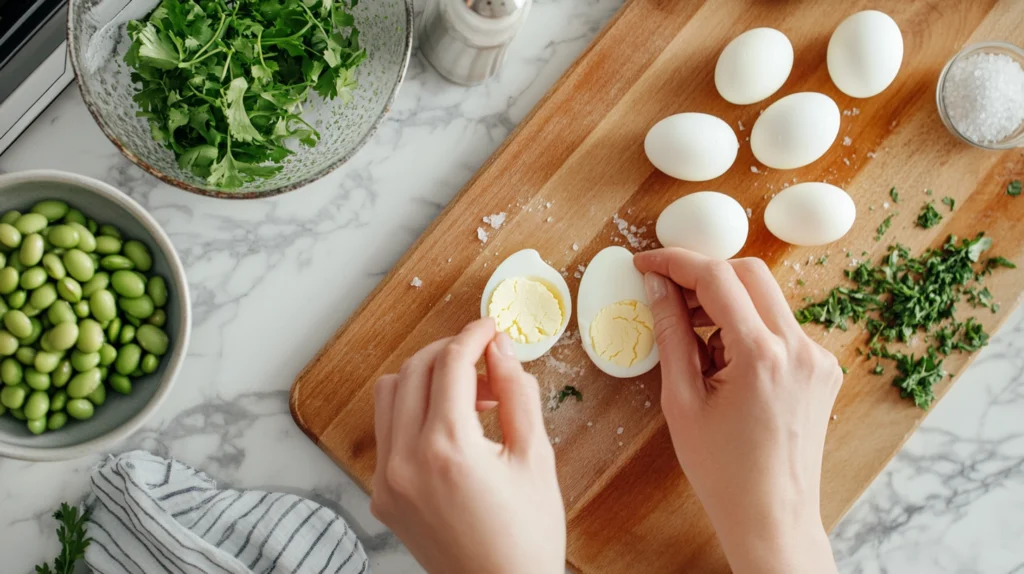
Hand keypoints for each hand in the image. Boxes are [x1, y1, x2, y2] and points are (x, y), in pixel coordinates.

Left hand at [371, 318, 565, 573]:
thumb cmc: (527, 537)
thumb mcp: (536, 459)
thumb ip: (518, 395)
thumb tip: (501, 349)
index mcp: (447, 449)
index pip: (450, 365)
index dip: (473, 335)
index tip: (490, 327)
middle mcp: (405, 461)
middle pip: (414, 370)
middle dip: (450, 353)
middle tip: (486, 363)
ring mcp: (387, 480)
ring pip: (390, 395)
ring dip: (426, 380)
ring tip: (469, 399)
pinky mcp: (382, 496)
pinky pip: (387, 433)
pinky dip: (413, 414)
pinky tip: (451, 430)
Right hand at [634, 248, 840, 573]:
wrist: (773, 517)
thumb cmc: (724, 472)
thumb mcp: (681, 400)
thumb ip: (670, 334)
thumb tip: (657, 286)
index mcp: (762, 356)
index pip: (717, 277)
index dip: (675, 261)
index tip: (646, 262)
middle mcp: (799, 349)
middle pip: (749, 273)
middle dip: (704, 274)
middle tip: (667, 293)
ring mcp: (816, 358)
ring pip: (766, 298)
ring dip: (725, 304)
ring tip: (692, 341)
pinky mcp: (821, 369)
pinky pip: (779, 326)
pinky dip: (746, 328)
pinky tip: (722, 361)